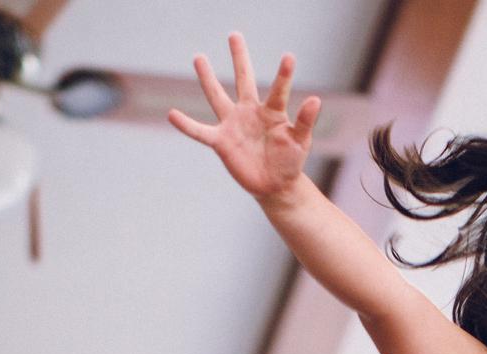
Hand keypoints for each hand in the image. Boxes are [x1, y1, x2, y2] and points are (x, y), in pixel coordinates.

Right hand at [167, 32, 320, 203]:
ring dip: (207, 78)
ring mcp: (233, 124)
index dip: (284, 75)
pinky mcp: (221, 142)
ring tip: (199, 57)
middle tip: (234, 35)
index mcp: (272, 111)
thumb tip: (315, 99)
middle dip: (239, 58)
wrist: (275, 185)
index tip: (289, 56)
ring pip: (217, 97)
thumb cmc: (290, 161)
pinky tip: (171, 114)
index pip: (278, 90)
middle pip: (243, 79)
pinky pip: (200, 132)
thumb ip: (305, 121)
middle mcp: (250, 112)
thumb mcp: (300, 142)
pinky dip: (186, 125)